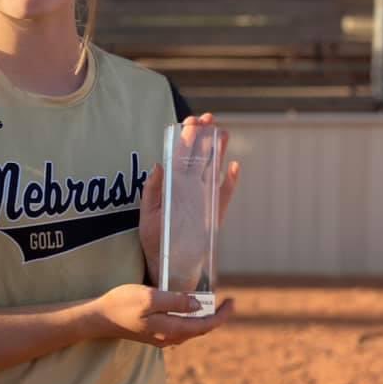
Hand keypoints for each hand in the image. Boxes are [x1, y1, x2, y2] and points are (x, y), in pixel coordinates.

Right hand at [98, 283, 233, 347]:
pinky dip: (190, 320)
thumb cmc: (123, 304)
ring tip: (212, 304)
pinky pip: (179, 329)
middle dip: (216, 317)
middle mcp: (169, 338)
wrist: (99, 318)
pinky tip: (188, 309)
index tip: (233, 301)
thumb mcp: (150, 297)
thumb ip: (176, 301)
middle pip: (200, 330)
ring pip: (190, 330)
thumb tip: (198, 305)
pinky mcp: (153, 334)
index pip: (205, 326)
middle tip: (226, 302)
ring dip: (203, 319)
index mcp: (171, 329)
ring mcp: (161, 338)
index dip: (222, 315)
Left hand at [140, 113, 240, 285]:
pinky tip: (234, 167)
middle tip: (209, 118)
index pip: (180, 156)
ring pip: (213, 171)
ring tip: (223, 132)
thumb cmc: (154, 240)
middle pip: (199, 158)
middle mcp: (189, 189)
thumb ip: (153, 191)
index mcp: (172, 186)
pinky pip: (224, 195)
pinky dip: (230, 182)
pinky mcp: (215, 215)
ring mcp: (204, 200)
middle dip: (204, 137)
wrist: (167, 266)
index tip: (190, 121)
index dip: (185, 138)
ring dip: (218, 152)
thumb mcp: (148, 215)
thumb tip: (159, 165)